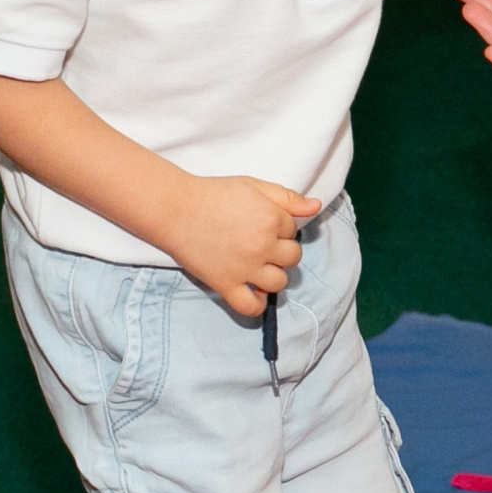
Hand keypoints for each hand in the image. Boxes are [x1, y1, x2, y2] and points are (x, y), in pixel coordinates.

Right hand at [159, 176, 320, 316]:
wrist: (175, 209)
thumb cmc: (215, 194)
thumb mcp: (254, 186)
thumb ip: (287, 197)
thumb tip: (316, 206)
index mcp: (271, 219)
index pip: (293, 230)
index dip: (280, 226)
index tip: (262, 223)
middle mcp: (262, 246)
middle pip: (293, 257)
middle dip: (282, 251)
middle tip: (262, 245)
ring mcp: (245, 268)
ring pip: (279, 282)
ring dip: (274, 275)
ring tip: (259, 266)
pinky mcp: (226, 284)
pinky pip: (251, 307)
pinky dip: (258, 304)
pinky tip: (255, 291)